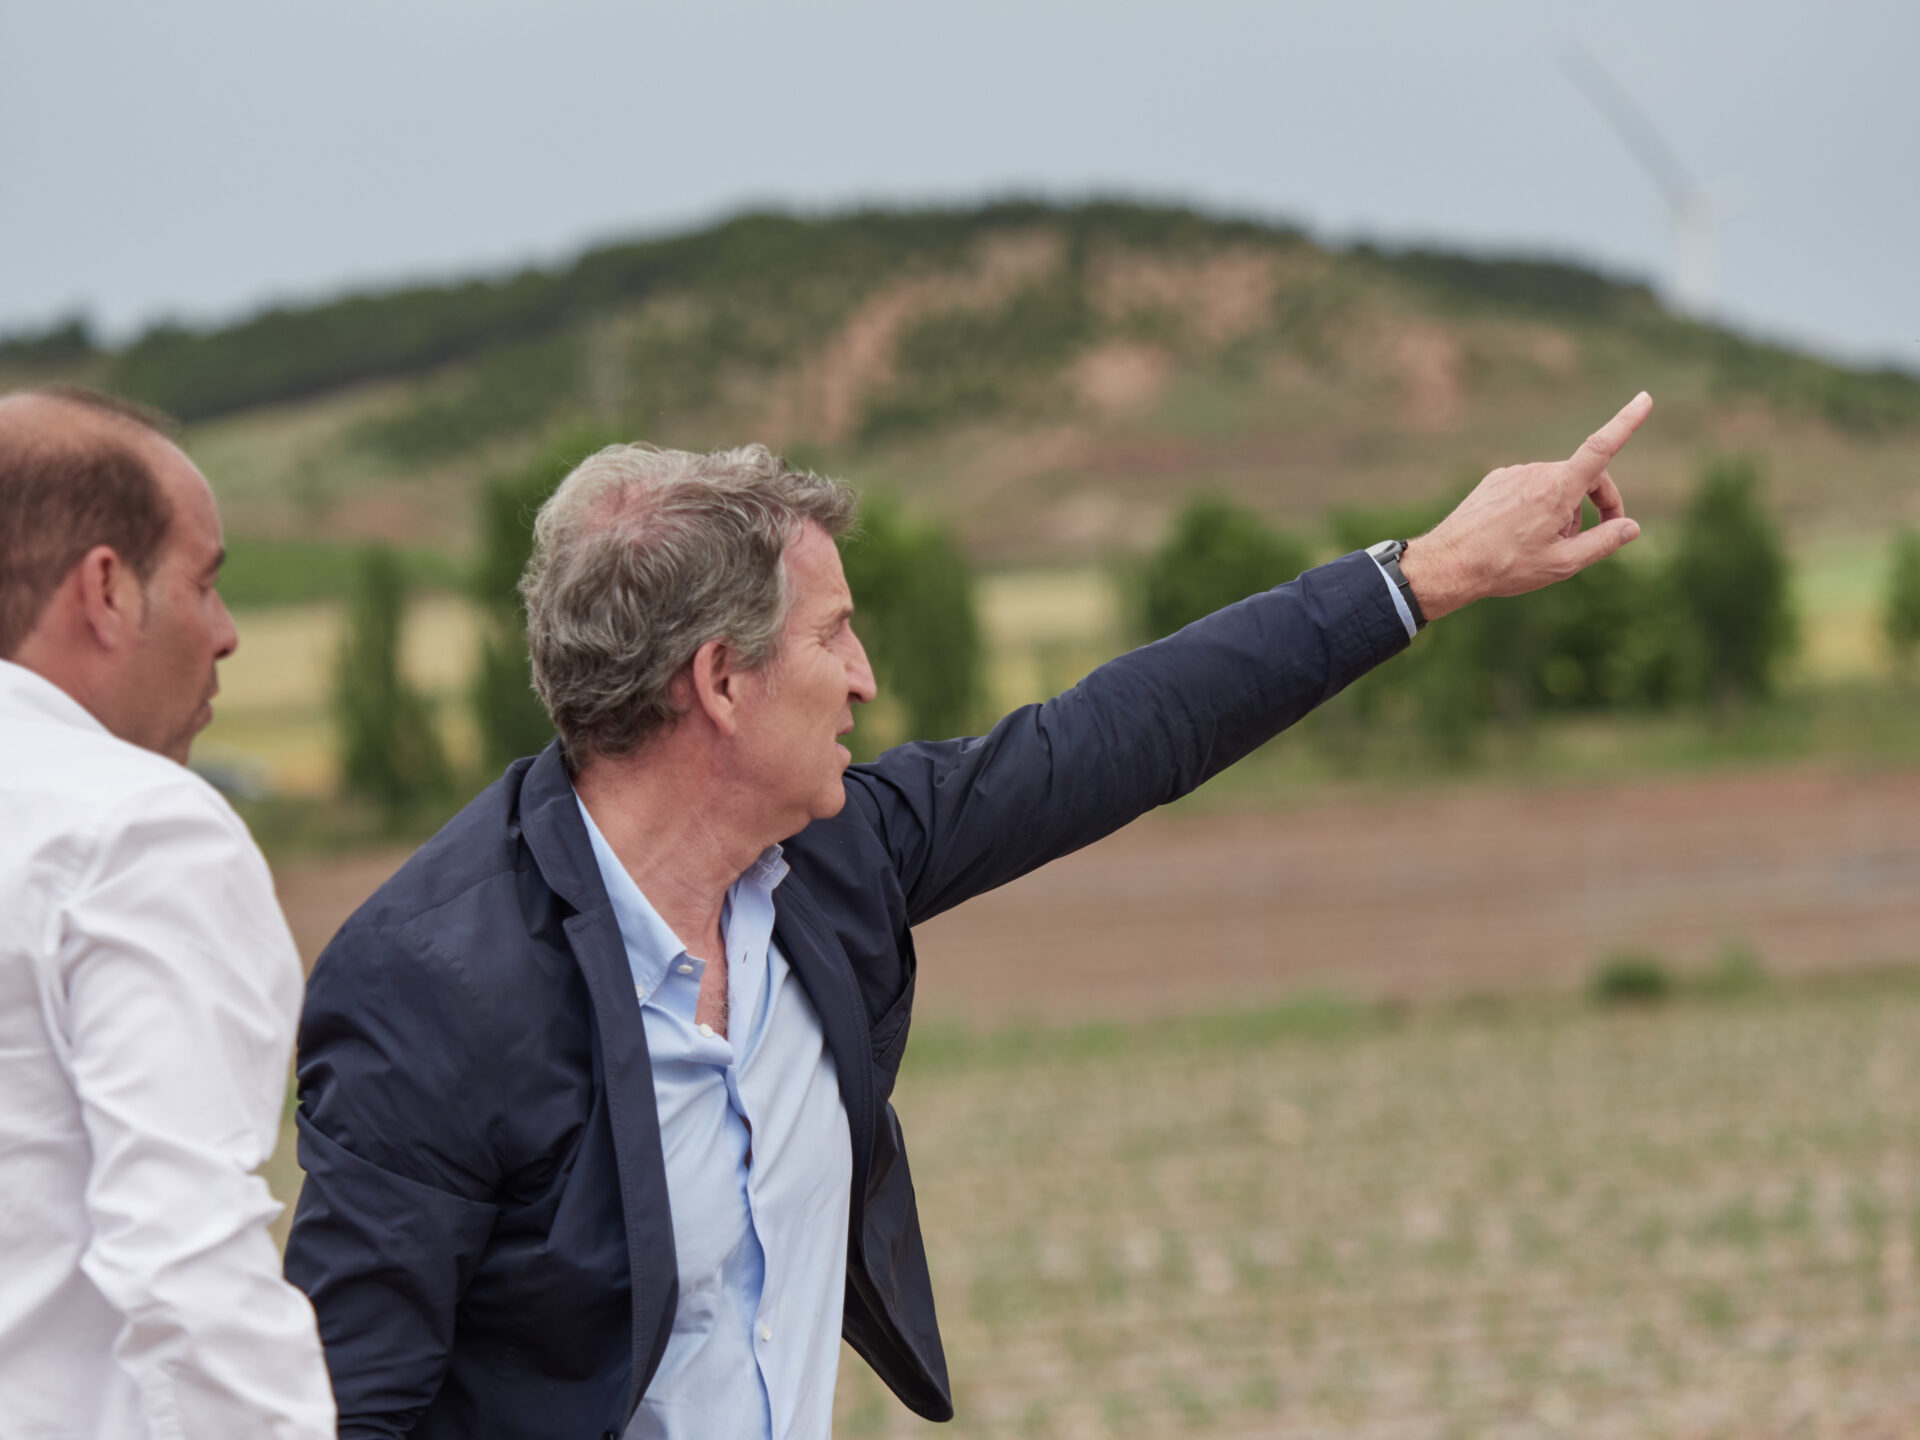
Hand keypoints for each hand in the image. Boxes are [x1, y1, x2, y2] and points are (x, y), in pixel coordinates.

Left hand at [1399, 392, 1650, 621]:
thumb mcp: (1563, 564)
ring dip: (1565, 511)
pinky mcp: (1496, 479)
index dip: (1626, 423)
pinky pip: (1530, 488)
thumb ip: (1603, 542)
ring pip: (1556, 486)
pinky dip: (1539, 506)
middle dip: (1598, 504)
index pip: (1601, 449)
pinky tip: (1522, 535)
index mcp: (1557, 489)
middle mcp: (1536, 473)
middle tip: (1596, 538)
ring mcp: (1514, 473)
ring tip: (1547, 545)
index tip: (1644, 398)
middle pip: (1584, 478)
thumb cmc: (1505, 567)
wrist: (1448, 565)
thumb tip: (1631, 527)